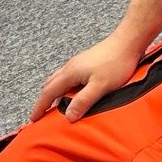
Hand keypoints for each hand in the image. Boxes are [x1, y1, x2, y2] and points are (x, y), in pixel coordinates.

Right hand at [30, 34, 144, 122]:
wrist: (128, 42)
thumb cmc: (116, 63)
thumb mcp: (100, 86)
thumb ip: (83, 101)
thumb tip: (68, 116)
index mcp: (70, 73)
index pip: (49, 92)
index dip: (40, 106)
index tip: (34, 118)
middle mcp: (70, 67)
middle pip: (50, 85)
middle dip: (43, 100)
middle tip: (40, 114)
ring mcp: (77, 63)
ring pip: (58, 79)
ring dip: (53, 93)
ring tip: (54, 106)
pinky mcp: (86, 62)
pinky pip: (67, 77)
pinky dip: (63, 87)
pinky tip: (72, 92)